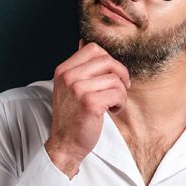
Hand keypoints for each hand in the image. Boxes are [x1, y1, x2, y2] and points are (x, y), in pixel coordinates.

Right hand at [44, 41, 129, 177]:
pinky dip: (120, 103)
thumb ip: (79, 67)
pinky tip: (111, 111)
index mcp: (64, 70)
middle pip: (107, 60)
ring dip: (120, 93)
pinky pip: (117, 94)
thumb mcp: (70, 87)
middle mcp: (68, 76)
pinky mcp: (90, 103)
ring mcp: (78, 89)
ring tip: (113, 104)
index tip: (112, 75)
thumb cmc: (73, 116)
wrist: (65, 144)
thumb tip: (84, 41)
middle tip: (121, 88)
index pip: (93, 48)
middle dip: (120, 74)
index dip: (109, 60)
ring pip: (115, 79)